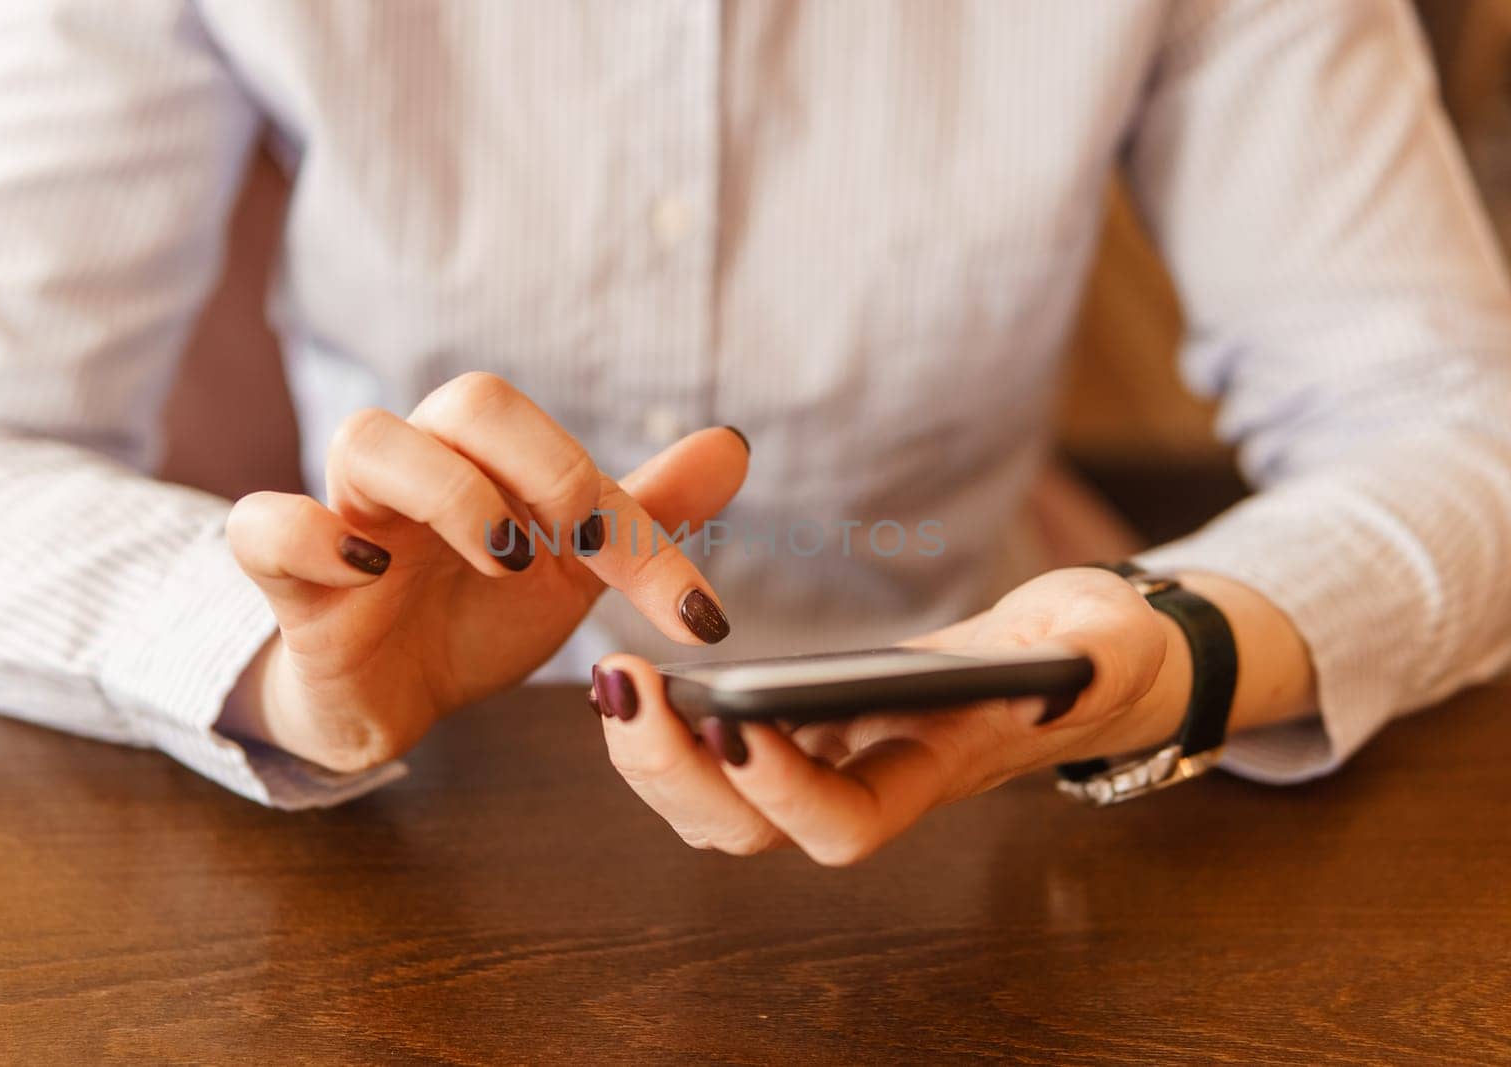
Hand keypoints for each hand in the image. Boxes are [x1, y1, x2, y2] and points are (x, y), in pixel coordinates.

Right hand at [221, 372, 747, 771]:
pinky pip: (263, 525)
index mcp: (489, 462)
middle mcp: (420, 469)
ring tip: (503, 563)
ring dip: (452, 494)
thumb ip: (641, 513)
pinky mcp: (287, 577)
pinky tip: (368, 571)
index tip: (694, 612)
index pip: (560, 442)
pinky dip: (309, 534)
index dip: (632, 516)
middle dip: (548, 471)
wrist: (394, 697)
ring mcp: (346, 515)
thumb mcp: (572, 571)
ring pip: (369, 439)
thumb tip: (733, 445)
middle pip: (469, 401)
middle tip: (583, 552)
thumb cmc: (474, 616)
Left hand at [592, 566, 1190, 865]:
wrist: (1081, 658)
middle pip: (749, 832)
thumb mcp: (1111, 645)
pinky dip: (674, 724)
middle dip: (675, 775)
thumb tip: (1061, 682)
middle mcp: (869, 783)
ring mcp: (833, 758)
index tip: (736, 725)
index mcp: (934, 774)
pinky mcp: (814, 722)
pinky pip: (724, 748)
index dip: (786, 792)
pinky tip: (645, 671)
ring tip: (615, 678)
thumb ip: (1094, 664)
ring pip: (719, 805)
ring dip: (654, 754)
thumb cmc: (1097, 656)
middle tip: (623, 688)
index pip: (845, 824)